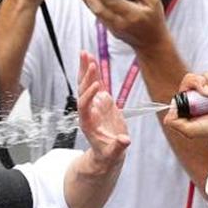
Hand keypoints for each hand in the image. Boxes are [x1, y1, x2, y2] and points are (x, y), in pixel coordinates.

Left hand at [75, 0, 166, 52]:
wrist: (151, 43)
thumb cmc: (154, 21)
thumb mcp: (154, 0)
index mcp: (132, 15)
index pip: (111, 1)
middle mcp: (119, 23)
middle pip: (97, 7)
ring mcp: (112, 27)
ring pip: (93, 10)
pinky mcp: (108, 28)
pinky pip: (96, 13)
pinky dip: (88, 1)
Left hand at [76, 50, 130, 166]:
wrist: (108, 152)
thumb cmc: (108, 155)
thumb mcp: (113, 154)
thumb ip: (118, 147)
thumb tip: (124, 141)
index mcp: (87, 123)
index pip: (84, 106)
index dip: (89, 95)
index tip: (97, 86)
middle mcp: (88, 111)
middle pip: (83, 91)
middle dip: (85, 76)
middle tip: (88, 59)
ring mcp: (94, 104)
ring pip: (87, 84)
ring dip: (85, 69)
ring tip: (85, 53)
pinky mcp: (101, 101)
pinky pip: (97, 84)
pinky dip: (94, 72)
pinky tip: (92, 59)